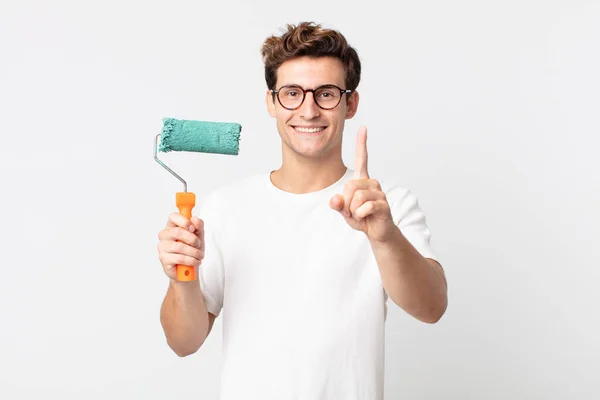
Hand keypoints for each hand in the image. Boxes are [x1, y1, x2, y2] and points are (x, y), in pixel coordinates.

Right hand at [157, 213, 204, 280]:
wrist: (190, 269)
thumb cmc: (192, 250)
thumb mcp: (199, 236)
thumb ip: (199, 226)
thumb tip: (194, 219)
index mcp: (172, 226)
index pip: (173, 217)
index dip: (184, 221)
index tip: (193, 228)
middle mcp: (165, 235)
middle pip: (177, 232)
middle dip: (192, 239)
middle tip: (198, 245)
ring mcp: (162, 247)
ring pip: (179, 246)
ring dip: (194, 252)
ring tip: (199, 256)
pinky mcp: (163, 259)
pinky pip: (179, 258)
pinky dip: (191, 260)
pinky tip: (195, 261)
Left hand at [329, 126, 396, 242]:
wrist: (377, 232)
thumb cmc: (362, 217)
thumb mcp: (344, 210)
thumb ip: (337, 204)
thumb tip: (335, 200)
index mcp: (362, 180)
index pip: (361, 159)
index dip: (361, 144)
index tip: (363, 128)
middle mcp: (372, 182)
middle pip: (349, 186)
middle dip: (346, 203)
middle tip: (354, 211)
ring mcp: (379, 192)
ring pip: (356, 198)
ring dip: (353, 211)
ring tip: (361, 214)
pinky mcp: (383, 204)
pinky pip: (364, 207)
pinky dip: (360, 216)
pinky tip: (366, 218)